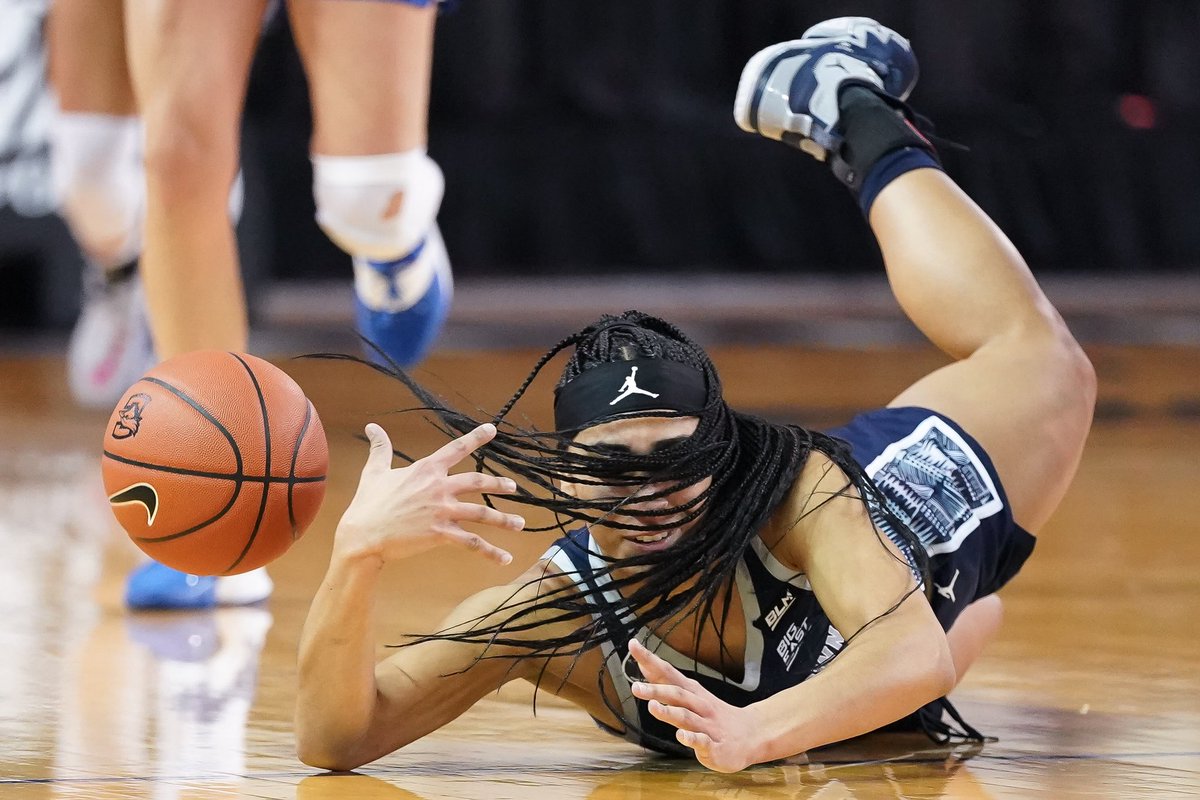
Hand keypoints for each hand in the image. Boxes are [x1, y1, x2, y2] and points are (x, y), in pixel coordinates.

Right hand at [334, 422, 523, 565]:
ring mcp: (442, 511)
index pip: (456, 448)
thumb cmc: (367, 504)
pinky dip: (491, 551)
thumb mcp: (374, 472)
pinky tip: (505, 559)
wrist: (363, 536)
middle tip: (513, 487)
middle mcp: (439, 488)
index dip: (476, 438)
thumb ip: (380, 448)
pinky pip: (472, 543)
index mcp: (425, 470)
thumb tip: (372, 427)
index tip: (492, 429)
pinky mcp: (441, 534)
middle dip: (498, 484)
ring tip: (520, 524)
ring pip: (482, 514)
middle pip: (478, 482)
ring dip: (504, 519)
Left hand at [628, 639, 759, 772]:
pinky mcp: (714, 746)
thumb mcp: (692, 697)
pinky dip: (691, 738)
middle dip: (656, 690)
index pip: (668, 673)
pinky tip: (681, 736)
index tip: (633, 646)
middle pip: (677, 695)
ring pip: (687, 717)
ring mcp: (707, 726)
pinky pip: (702, 741)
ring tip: (653, 707)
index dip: (650, 661)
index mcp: (692, 693)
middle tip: (636, 687)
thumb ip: (667, 685)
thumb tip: (644, 667)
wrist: (751, 735)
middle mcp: (699, 706)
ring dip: (669, 712)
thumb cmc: (714, 716)